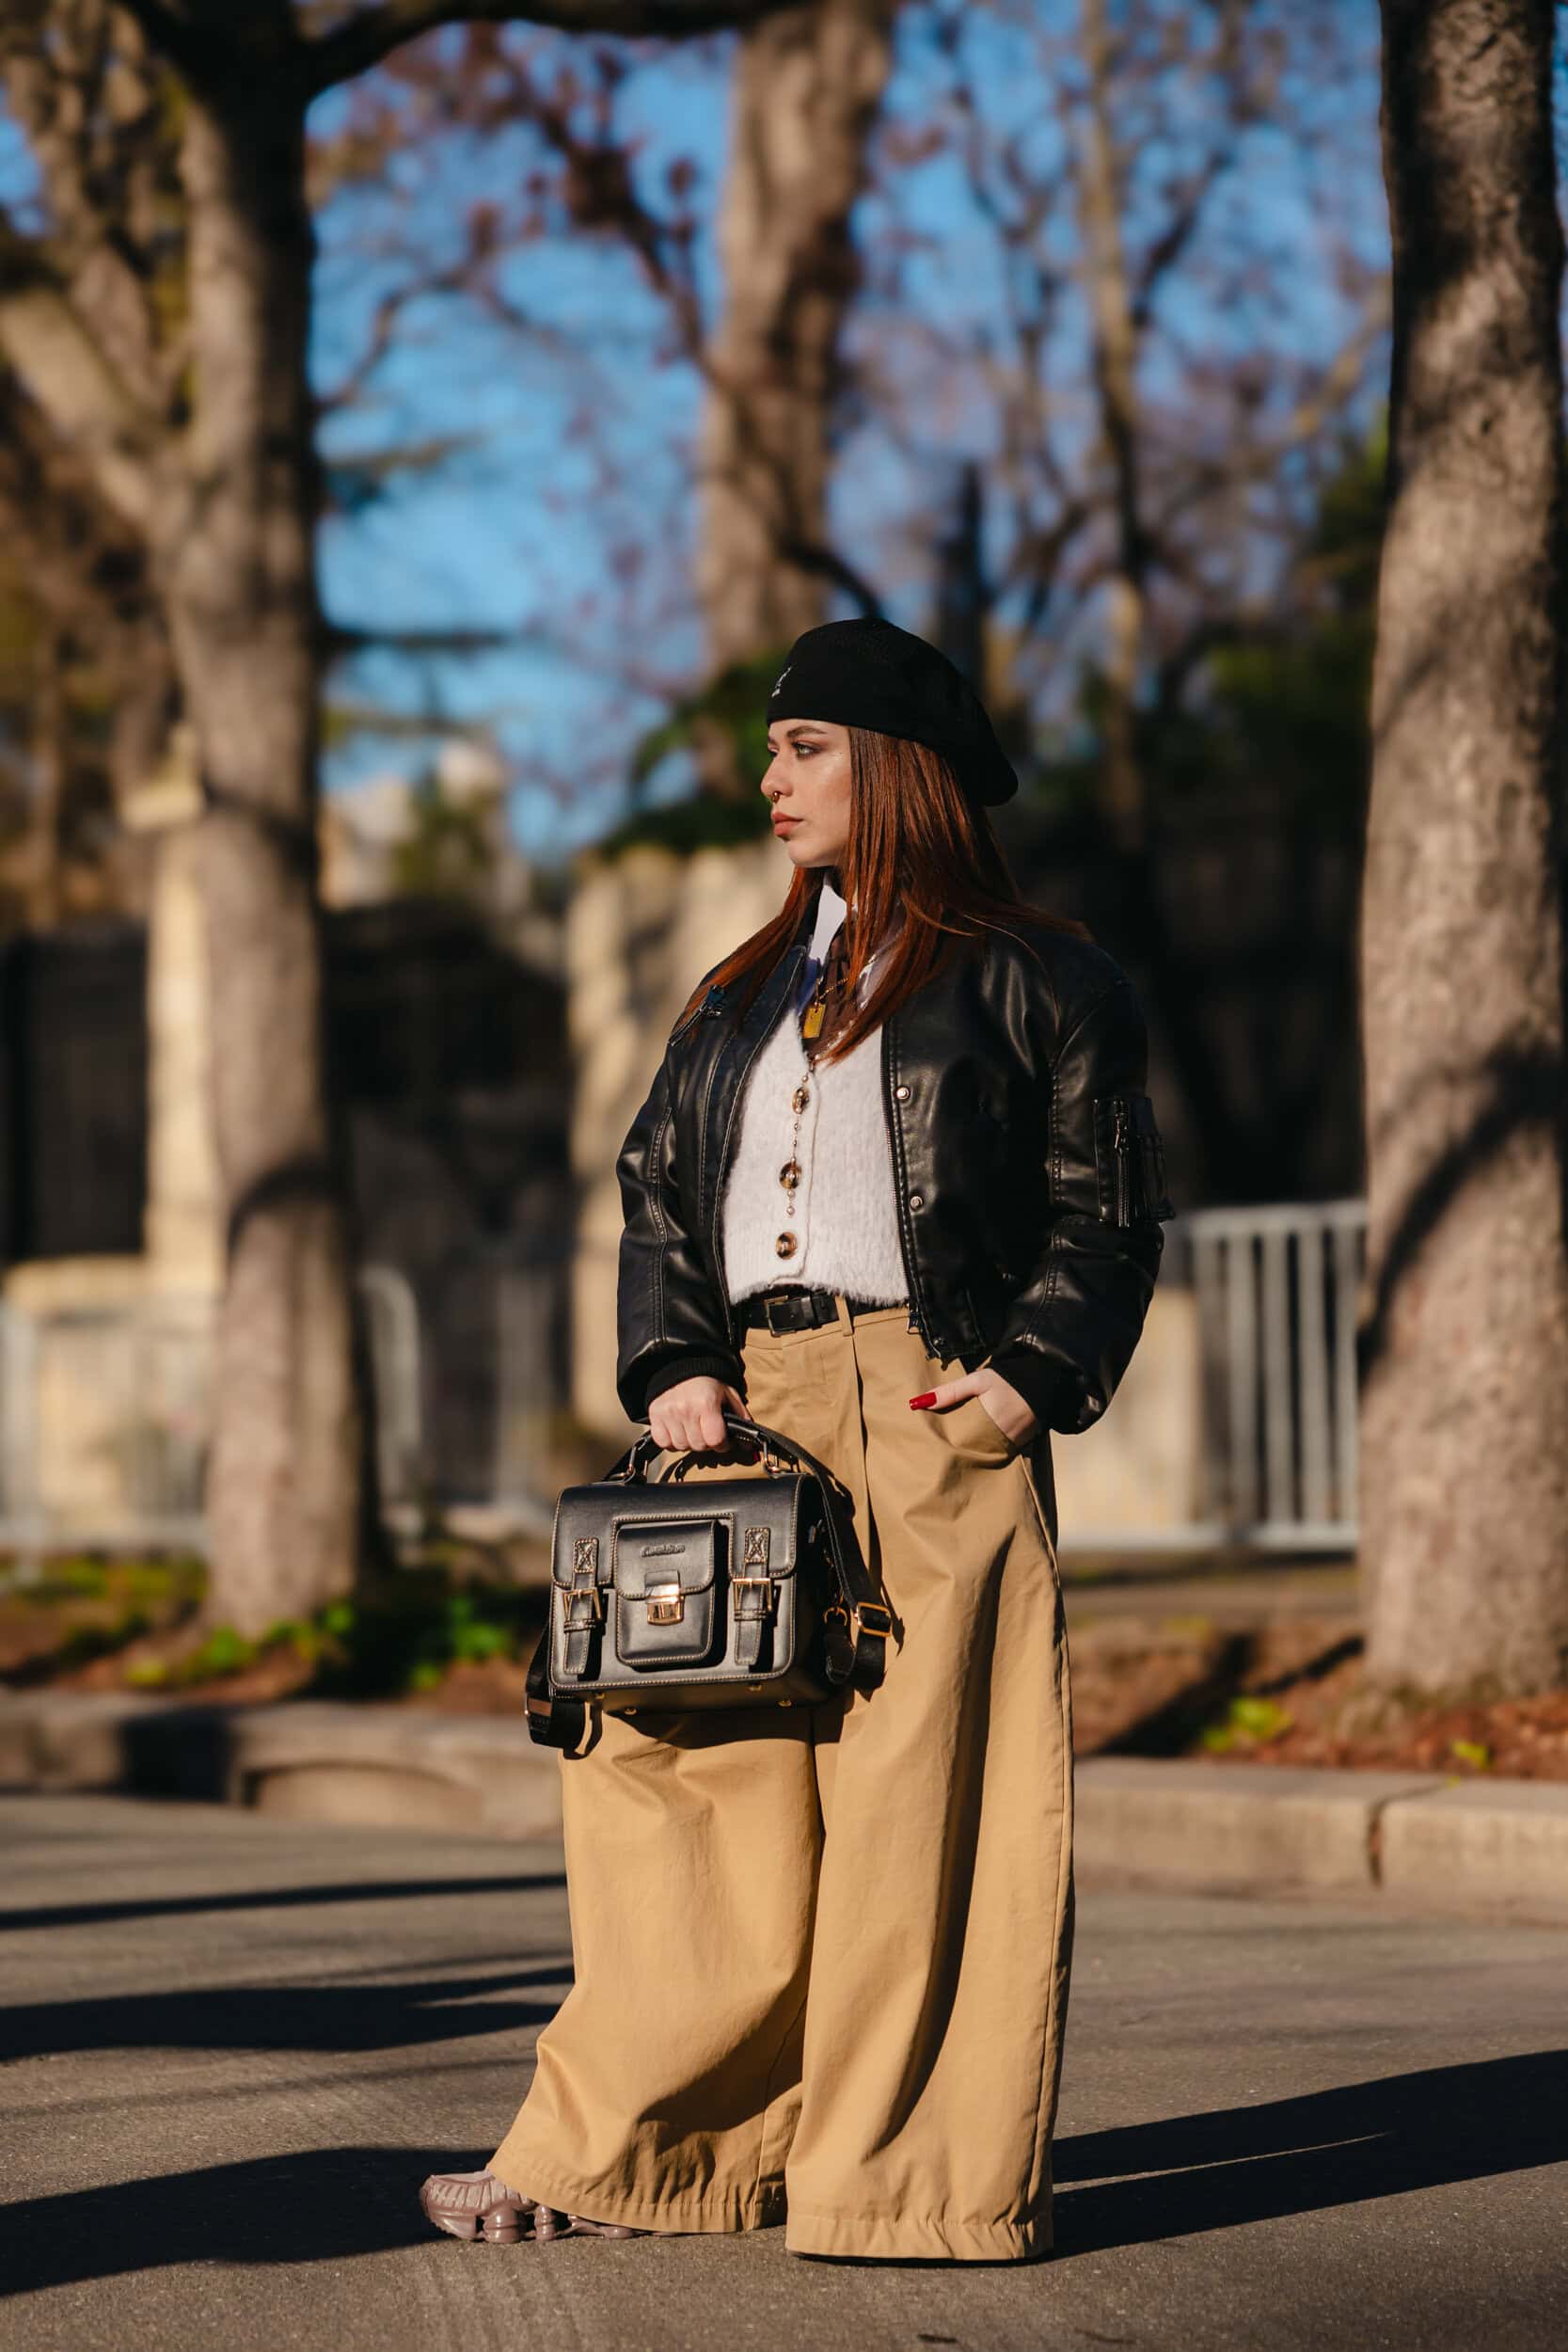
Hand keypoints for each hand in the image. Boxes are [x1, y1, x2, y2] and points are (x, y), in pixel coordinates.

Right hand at [648, 1375, 753, 1457]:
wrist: (680, 1370)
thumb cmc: (706, 1385)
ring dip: (689, 1442)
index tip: (722, 1440)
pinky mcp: (655, 1416)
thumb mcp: (728, 1394)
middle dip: (706, 1443)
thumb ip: (740, 1417)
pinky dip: (672, 1442)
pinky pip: (664, 1443)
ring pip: (681, 1446)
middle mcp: (686, 1409)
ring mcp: (668, 1413)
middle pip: (698, 1445)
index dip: (722, 1444)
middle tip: (707, 1432)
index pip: (715, 1440)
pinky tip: (678, 1431)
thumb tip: (748, 1444)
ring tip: (693, 1429)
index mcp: (706, 1403)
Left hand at [908, 1367, 1039, 1446]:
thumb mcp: (977, 1380)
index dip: (949, 1447)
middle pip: (975, 1450)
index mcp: (989, 1424)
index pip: (962, 1443)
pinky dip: (992, 1449)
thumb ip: (950, 1392)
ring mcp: (1014, 1442)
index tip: (935, 1447)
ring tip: (960, 1451)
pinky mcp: (1023, 1443)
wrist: (1042, 1378)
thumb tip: (919, 1403)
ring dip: (977, 1451)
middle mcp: (1002, 1438)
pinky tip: (981, 1445)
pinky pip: (1003, 1451)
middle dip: (961, 1451)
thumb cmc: (1006, 1379)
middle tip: (943, 1452)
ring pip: (989, 1452)